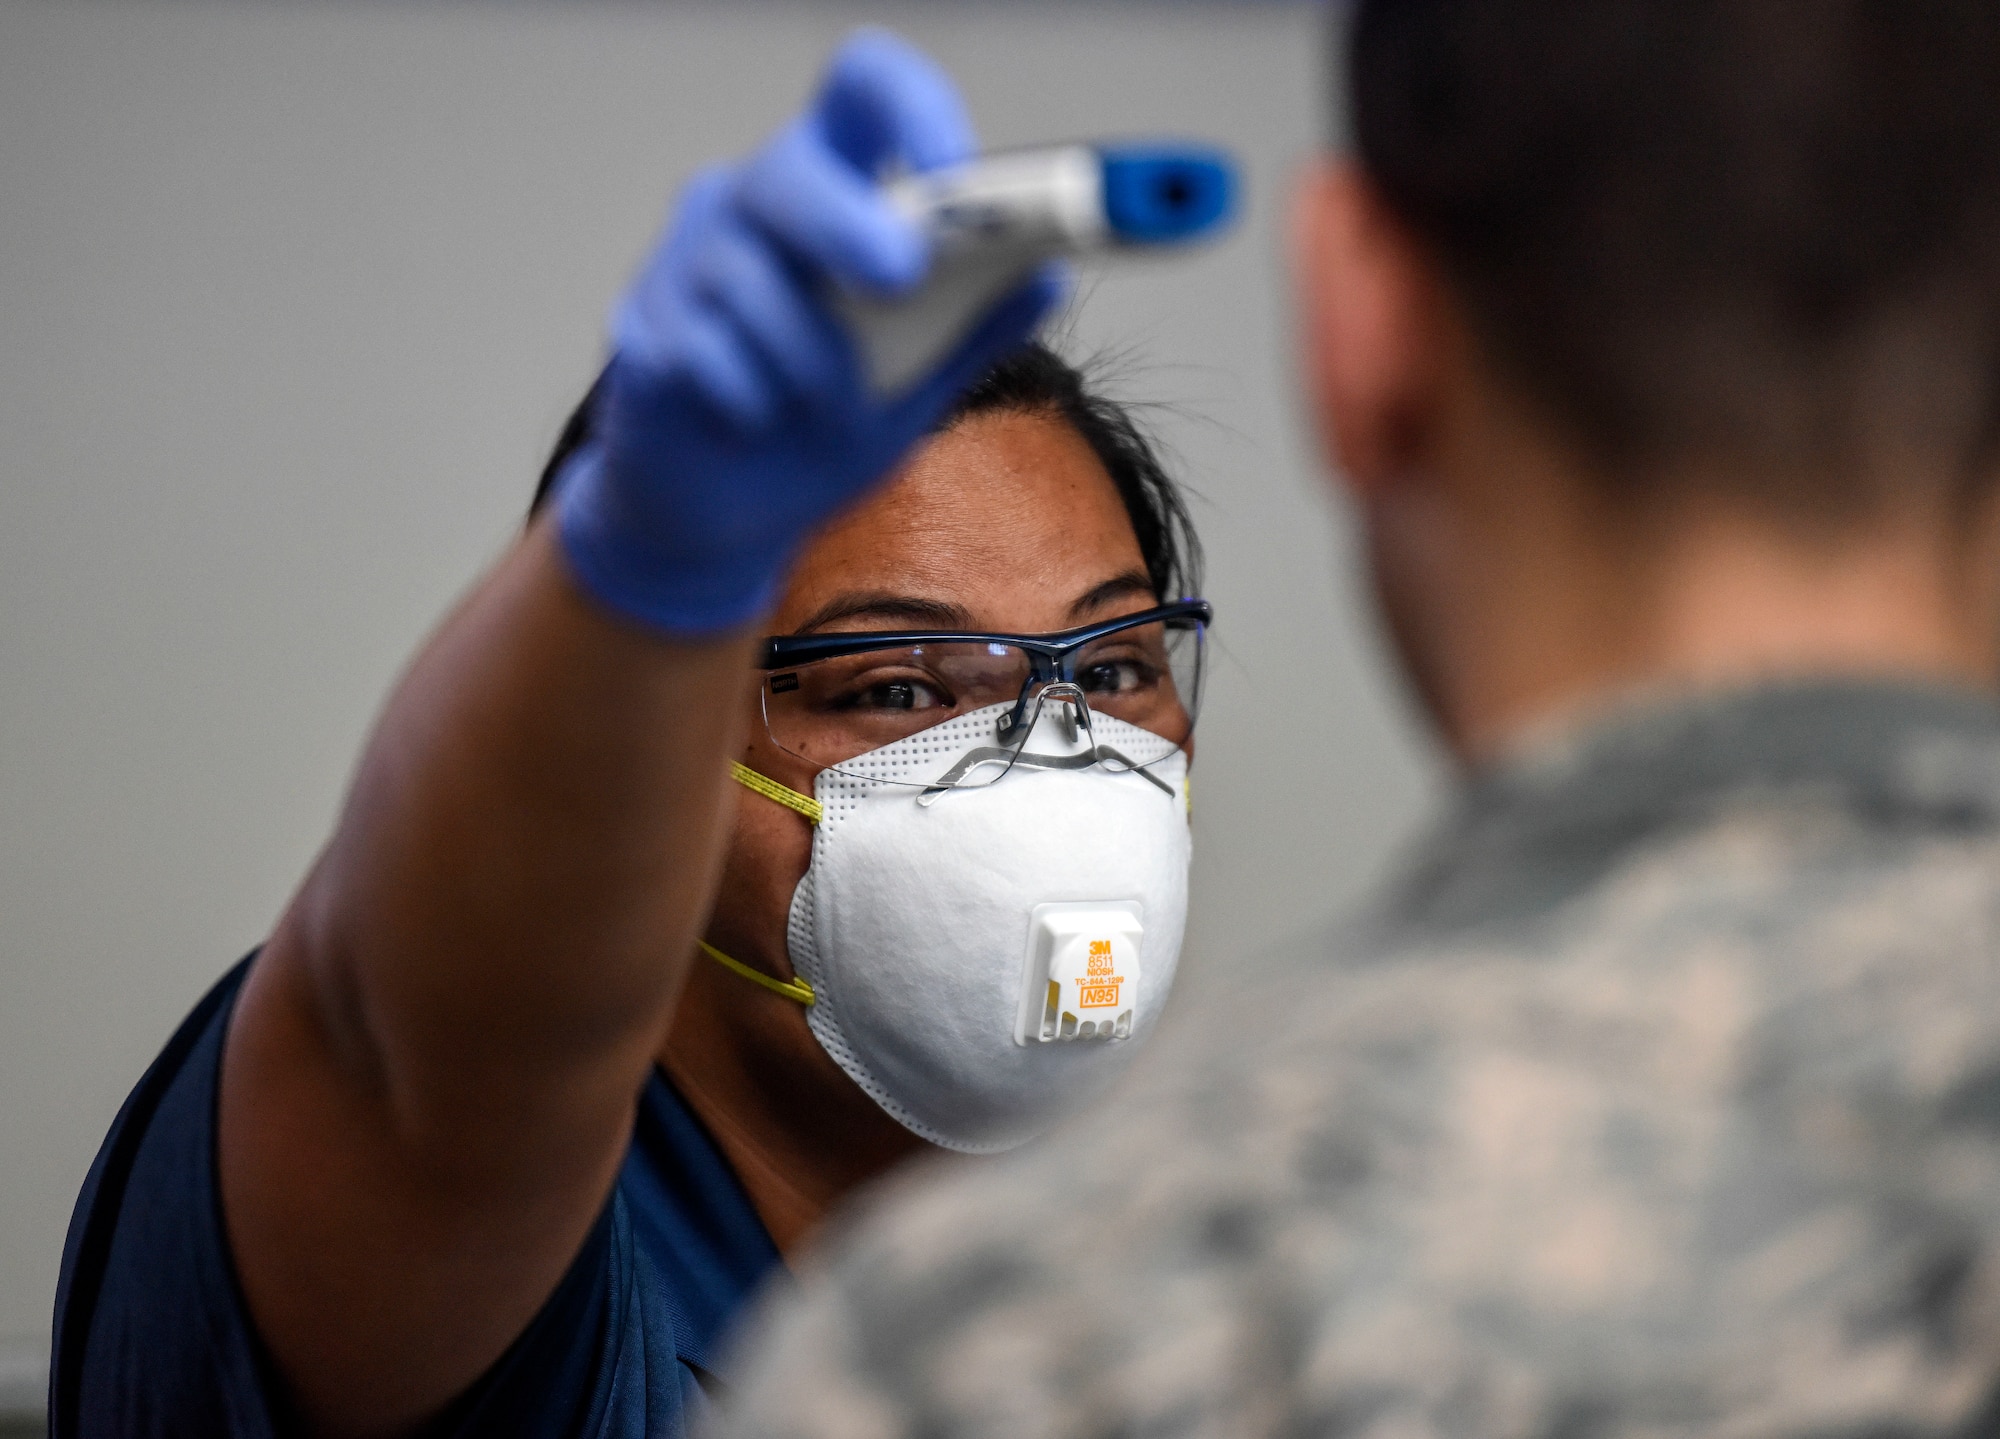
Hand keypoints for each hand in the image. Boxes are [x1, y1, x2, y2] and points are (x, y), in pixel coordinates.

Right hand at [556, 29, 1065, 634]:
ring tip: (823, 409)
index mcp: (833, 190)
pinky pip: (706, 353)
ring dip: (812, 364)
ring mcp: (685, 261)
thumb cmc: (817, 430)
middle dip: (848, 221)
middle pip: (790, 170)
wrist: (728, 519)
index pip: (862, 92)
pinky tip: (753, 420)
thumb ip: (973, 330)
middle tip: (900, 276)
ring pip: (751, 280)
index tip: (956, 170)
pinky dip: (752, 402)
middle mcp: (752, 205)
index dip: (910, 108)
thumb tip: (1048, 278)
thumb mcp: (917, 387)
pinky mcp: (643, 330)